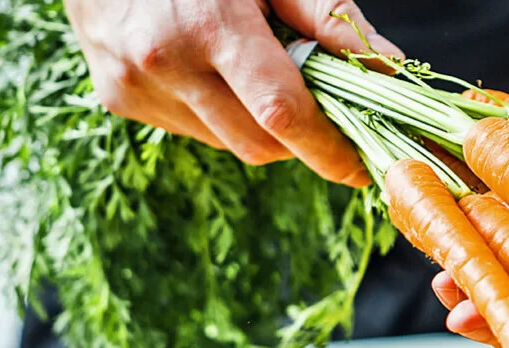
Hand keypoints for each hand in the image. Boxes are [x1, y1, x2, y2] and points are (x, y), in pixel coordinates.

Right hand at [62, 0, 403, 186]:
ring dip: (256, 123)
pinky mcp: (120, 99)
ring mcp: (136, 87)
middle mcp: (166, 64)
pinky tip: (209, 66)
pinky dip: (218, 112)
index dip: (329, 150)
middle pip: (258, 143)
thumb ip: (329, 18)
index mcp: (209, 27)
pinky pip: (193, 129)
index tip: (362, 167)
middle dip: (298, 137)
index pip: (282, 115)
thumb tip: (388, 69)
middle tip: (317, 105)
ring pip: (227, 142)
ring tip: (250, 66)